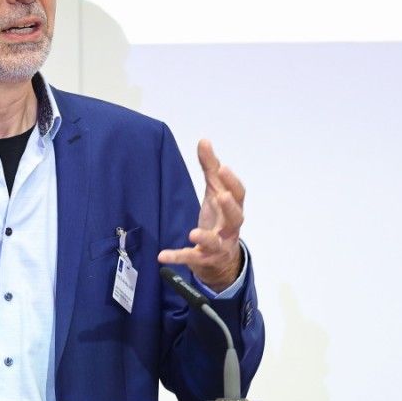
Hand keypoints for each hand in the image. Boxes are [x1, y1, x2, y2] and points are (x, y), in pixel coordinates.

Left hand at [157, 139, 245, 291]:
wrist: (220, 259)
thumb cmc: (219, 219)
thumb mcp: (214, 192)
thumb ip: (210, 168)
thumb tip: (204, 140)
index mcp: (233, 209)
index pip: (239, 194)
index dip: (232, 182)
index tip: (223, 168)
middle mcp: (230, 228)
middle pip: (236, 218)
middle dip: (230, 207)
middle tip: (222, 195)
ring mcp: (218, 246)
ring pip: (216, 243)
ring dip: (205, 237)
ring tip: (193, 232)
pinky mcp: (203, 260)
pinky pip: (191, 259)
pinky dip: (177, 257)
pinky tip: (162, 255)